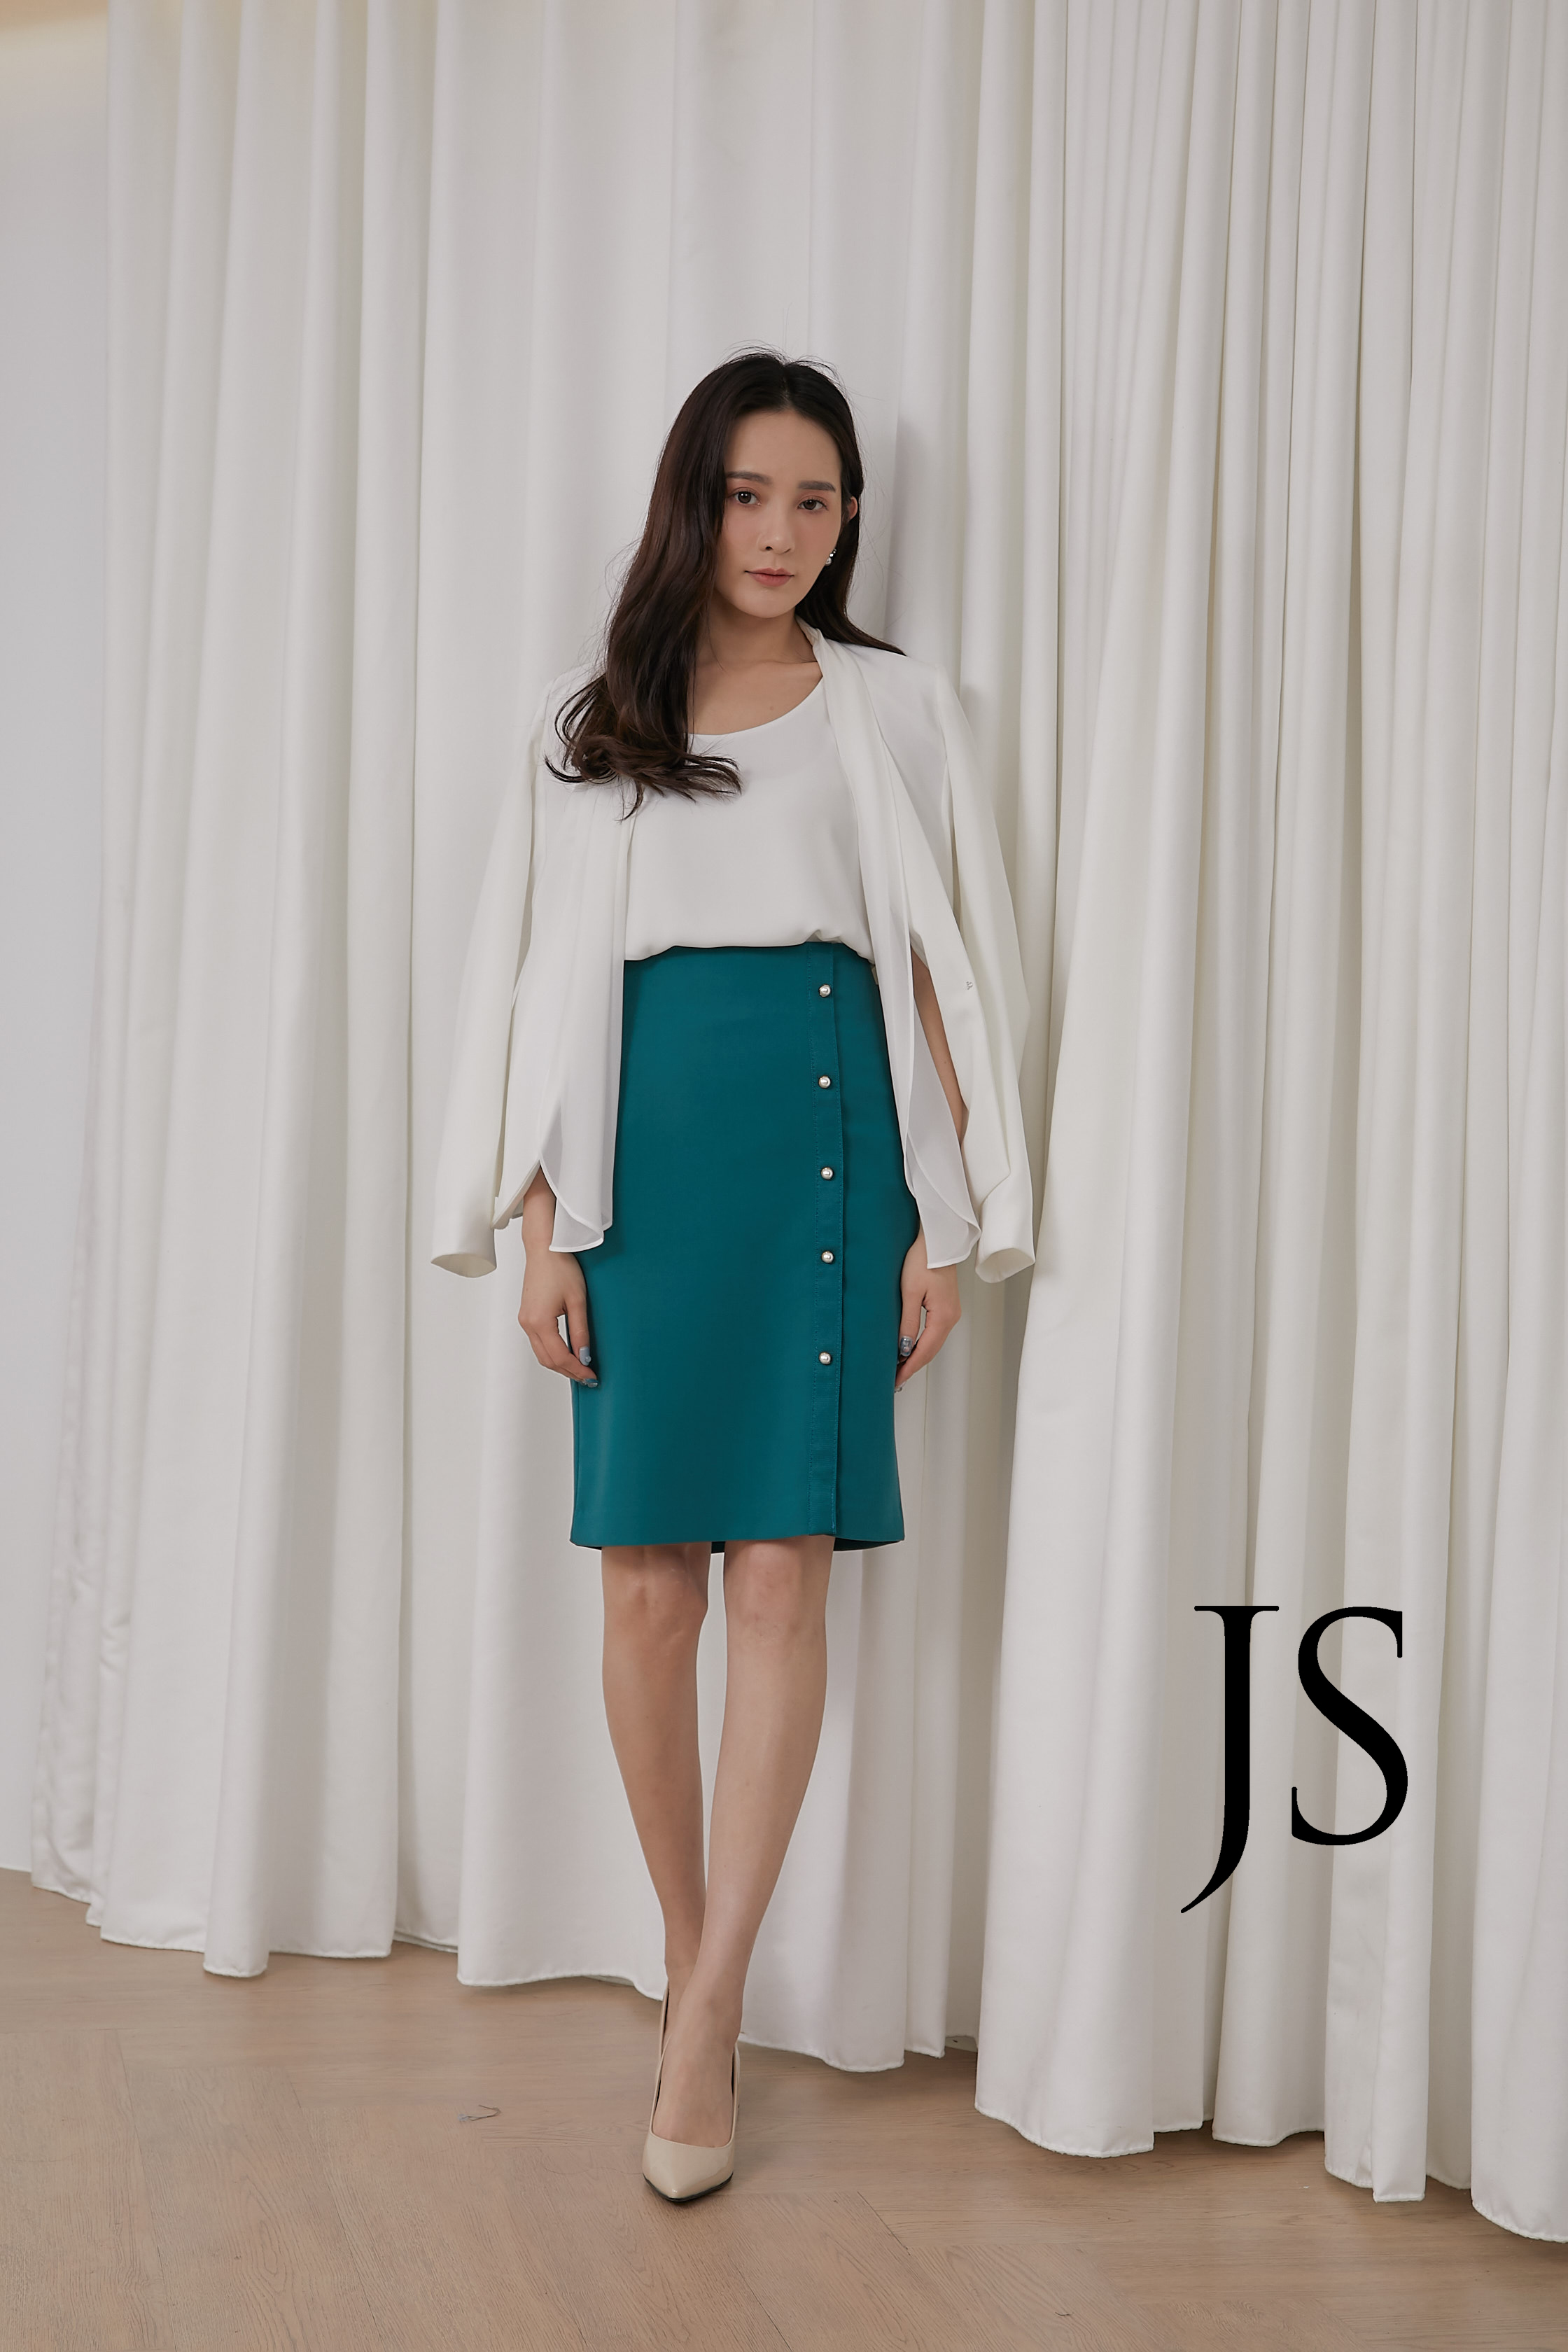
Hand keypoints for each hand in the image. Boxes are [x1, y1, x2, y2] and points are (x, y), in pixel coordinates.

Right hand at [517, 1170, 596, 1383]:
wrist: (544, 1248)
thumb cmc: (561, 1268)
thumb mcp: (577, 1301)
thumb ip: (580, 1331)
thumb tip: (584, 1356)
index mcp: (539, 1322)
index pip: (559, 1357)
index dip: (576, 1369)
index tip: (591, 1376)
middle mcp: (528, 1324)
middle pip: (547, 1360)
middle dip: (568, 1371)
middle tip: (588, 1377)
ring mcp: (525, 1320)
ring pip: (541, 1354)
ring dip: (559, 1364)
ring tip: (580, 1367)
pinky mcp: (527, 1316)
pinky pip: (538, 1343)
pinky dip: (552, 1352)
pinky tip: (567, 1353)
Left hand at [895, 1227, 959, 1389]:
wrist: (938, 1241)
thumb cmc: (923, 1259)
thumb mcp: (910, 1292)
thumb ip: (908, 1322)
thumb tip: (903, 1348)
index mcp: (943, 1316)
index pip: (925, 1351)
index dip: (909, 1367)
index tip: (896, 1380)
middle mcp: (951, 1317)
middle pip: (931, 1350)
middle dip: (912, 1366)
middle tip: (894, 1380)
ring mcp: (950, 1312)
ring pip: (933, 1343)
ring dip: (917, 1356)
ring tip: (899, 1368)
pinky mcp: (946, 1307)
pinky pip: (934, 1333)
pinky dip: (922, 1344)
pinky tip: (910, 1347)